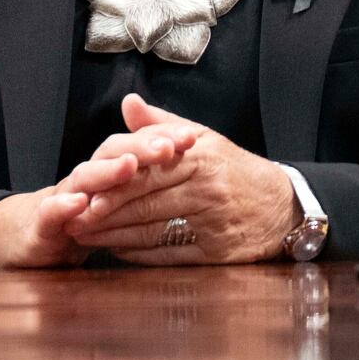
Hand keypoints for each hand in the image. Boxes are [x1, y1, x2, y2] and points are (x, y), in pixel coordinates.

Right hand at [0, 126, 196, 270]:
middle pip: (113, 155)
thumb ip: (146, 182)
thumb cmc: (80, 216)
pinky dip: (63, 206)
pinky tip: (78, 204)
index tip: (191, 137)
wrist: (28, 235)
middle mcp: (86, 178)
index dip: (161, 141)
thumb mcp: (118, 201)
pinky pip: (51, 212)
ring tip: (129, 166)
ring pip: (85, 178)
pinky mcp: (42, 223)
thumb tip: (178, 161)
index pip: (135, 148)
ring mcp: (63, 197)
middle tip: (168, 145)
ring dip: (107, 171)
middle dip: (141, 148)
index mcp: (106, 171)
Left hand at [66, 95, 297, 264]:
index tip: (83, 193)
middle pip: (145, 203)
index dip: (112, 184)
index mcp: (200, 158)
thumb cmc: (235, 169)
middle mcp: (208, 189)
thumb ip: (162, 124)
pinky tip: (118, 252)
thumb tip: (128, 103)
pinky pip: (171, 255)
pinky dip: (141, 256)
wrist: (284, 206)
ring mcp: (214, 223)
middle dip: (105, 214)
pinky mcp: (218, 252)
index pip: (146, 172)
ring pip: (154, 231)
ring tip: (86, 237)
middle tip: (74, 219)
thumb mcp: (203, 139)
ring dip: (115, 237)